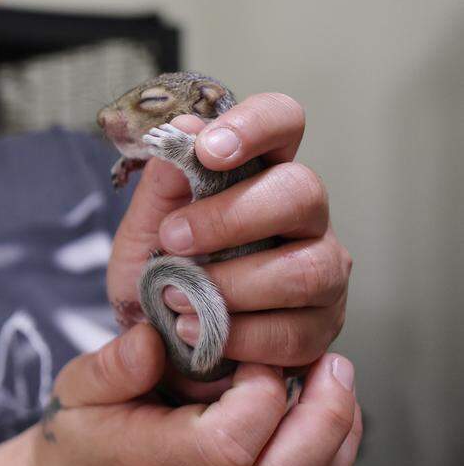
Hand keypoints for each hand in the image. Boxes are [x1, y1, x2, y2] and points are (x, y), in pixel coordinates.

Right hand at [30, 324, 362, 465]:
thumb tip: (154, 337)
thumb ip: (111, 364)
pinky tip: (328, 410)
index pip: (229, 445)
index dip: (260, 396)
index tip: (254, 354)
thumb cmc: (82, 430)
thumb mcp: (75, 387)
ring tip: (333, 379)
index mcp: (149, 460)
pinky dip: (337, 452)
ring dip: (339, 433)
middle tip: (328, 362)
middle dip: (325, 414)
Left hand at [106, 92, 352, 400]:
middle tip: (172, 240)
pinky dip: (238, 335)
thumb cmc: (158, 272)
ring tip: (174, 297)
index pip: (283, 121)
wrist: (154, 344)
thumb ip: (163, 183)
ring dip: (231, 285)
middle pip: (303, 192)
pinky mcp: (319, 327)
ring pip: (306, 269)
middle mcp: (303, 215)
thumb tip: (183, 129)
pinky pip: (294, 331)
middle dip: (230, 218)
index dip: (255, 126)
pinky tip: (197, 331)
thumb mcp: (143, 228)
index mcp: (260, 171)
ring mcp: (321, 269)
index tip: (209, 150)